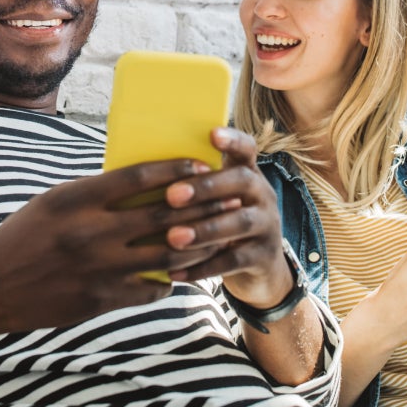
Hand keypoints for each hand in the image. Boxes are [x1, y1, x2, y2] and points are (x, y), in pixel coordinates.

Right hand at [0, 159, 238, 332]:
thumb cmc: (22, 236)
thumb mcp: (53, 201)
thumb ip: (95, 193)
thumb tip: (141, 180)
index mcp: (78, 199)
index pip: (139, 177)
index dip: (176, 170)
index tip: (201, 166)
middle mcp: (91, 232)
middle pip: (162, 215)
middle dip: (202, 205)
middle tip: (229, 197)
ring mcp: (99, 269)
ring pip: (167, 255)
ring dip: (197, 245)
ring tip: (218, 235)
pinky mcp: (102, 299)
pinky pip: (151, 288)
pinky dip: (169, 280)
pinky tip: (182, 273)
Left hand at [162, 127, 292, 308]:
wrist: (258, 267)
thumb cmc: (220, 223)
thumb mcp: (216, 200)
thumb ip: (195, 186)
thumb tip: (139, 174)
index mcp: (247, 173)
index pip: (246, 148)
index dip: (232, 140)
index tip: (212, 134)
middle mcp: (262, 194)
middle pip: (242, 181)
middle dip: (206, 187)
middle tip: (172, 195)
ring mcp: (267, 225)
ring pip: (240, 222)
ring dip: (205, 229)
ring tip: (173, 237)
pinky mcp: (264, 256)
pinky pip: (234, 261)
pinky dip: (203, 266)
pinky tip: (175, 272)